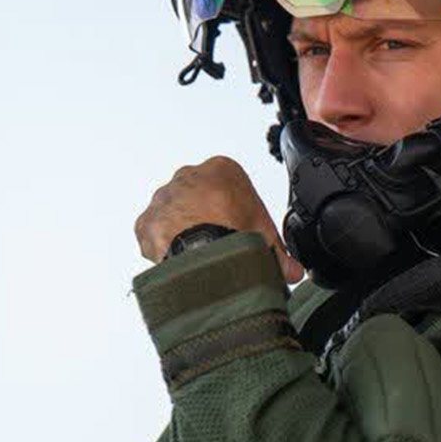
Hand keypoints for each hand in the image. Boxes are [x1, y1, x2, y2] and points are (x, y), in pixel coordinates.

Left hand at [135, 156, 304, 283]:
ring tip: (199, 257)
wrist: (204, 250)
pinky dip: (163, 248)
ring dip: (182, 233)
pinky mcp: (147, 221)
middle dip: (206, 220)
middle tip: (218, 245)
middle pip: (198, 200)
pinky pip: (153, 235)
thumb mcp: (266, 237)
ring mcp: (164, 198)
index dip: (235, 215)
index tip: (237, 232)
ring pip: (174, 216)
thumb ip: (277, 251)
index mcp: (221, 169)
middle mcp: (188, 176)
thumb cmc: (236, 233)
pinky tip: (180, 261)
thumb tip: (293, 271)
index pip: (228, 189)